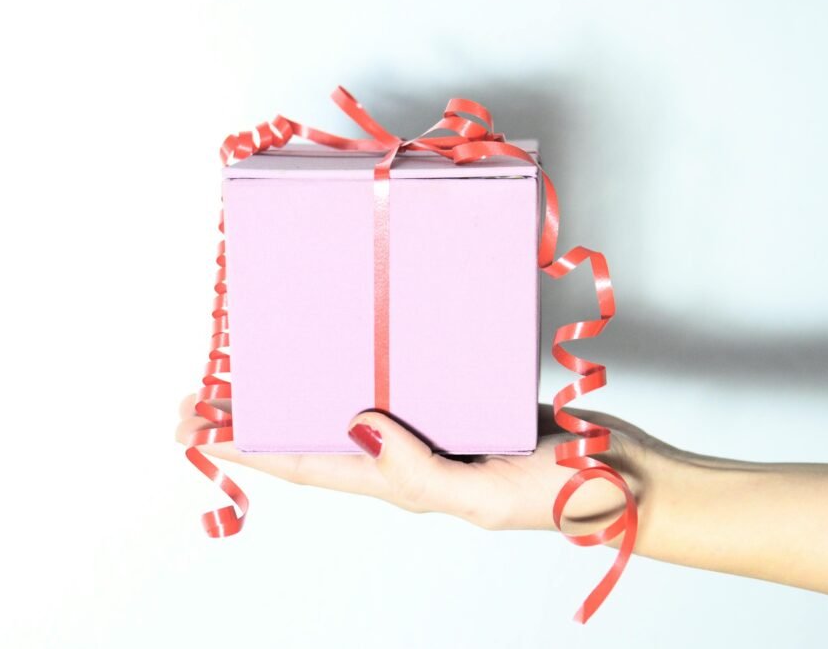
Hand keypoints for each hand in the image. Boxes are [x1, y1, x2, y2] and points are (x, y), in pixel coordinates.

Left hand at [175, 394, 682, 540]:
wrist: (628, 477)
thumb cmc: (562, 498)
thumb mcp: (483, 495)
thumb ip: (417, 469)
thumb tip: (356, 422)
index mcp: (404, 483)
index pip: (310, 466)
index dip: (251, 448)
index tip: (199, 426)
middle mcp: (412, 453)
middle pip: (322, 432)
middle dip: (266, 411)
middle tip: (214, 381)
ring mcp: (440, 424)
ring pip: (362, 397)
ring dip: (314, 378)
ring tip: (274, 347)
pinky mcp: (469, 394)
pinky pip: (413, 372)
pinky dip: (379, 354)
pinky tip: (366, 329)